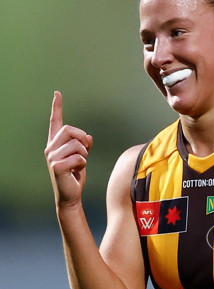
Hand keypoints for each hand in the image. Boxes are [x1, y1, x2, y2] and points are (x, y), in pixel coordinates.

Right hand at [44, 91, 93, 205]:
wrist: (70, 195)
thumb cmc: (74, 176)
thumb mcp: (81, 158)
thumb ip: (83, 146)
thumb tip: (88, 137)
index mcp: (55, 143)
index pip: (55, 122)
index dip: (57, 107)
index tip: (57, 94)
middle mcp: (50, 148)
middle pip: (69, 130)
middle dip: (81, 138)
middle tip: (84, 151)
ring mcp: (52, 157)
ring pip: (76, 144)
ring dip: (84, 154)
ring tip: (79, 164)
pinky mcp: (57, 166)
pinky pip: (79, 157)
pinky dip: (83, 163)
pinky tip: (77, 171)